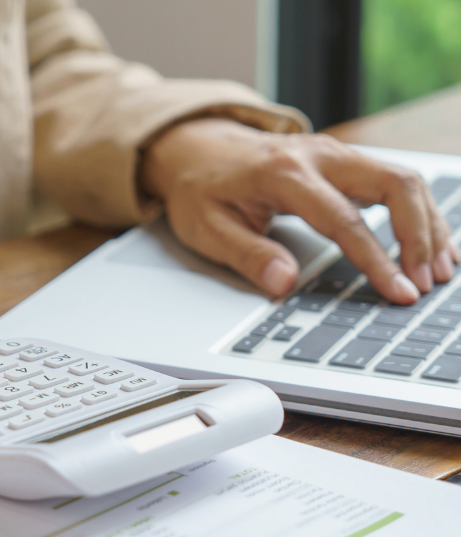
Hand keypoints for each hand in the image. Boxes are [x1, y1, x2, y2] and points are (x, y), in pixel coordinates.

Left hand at [140, 118, 458, 303]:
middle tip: (426, 282)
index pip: (344, 219)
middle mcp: (318, 155)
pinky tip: (432, 243)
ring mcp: (335, 153)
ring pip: (403, 179)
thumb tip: (284, 284)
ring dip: (427, 224)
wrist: (196, 148)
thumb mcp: (206, 227)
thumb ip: (247, 255)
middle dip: (419, 236)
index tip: (398, 292)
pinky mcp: (344, 160)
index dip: (376, 260)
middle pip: (394, 184)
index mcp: (283, 173)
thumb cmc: (200, 189)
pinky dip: (418, 211)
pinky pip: (394, 180)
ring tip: (439, 270)